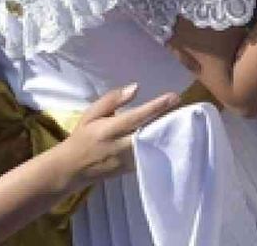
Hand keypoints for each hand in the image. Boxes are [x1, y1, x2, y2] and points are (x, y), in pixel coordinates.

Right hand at [52, 84, 180, 191]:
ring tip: (182, 121)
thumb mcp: (91, 114)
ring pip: (153, 146)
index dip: (157, 107)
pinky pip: (150, 156)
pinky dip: (161, 146)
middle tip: (185, 109)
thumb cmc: (82, 137)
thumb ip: (113, 100)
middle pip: (150, 132)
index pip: (137, 117)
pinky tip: (171, 137)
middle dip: (168, 121)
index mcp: (109, 130)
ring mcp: (127, 160)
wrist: (71, 169)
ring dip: (167, 134)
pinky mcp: (131, 170)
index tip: (175, 97)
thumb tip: (136, 87)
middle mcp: (120, 146)